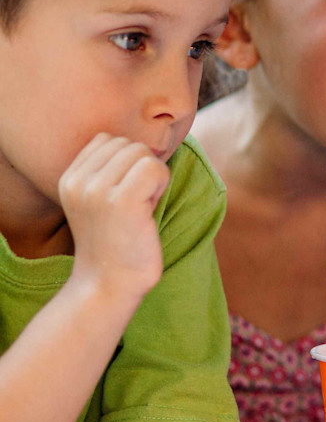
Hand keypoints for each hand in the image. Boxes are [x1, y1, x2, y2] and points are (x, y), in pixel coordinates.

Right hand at [59, 134, 169, 296]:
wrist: (108, 283)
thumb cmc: (116, 241)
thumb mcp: (98, 200)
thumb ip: (109, 170)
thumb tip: (146, 143)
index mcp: (69, 178)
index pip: (108, 139)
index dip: (127, 161)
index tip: (125, 192)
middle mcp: (78, 182)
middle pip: (128, 143)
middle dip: (141, 168)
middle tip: (137, 202)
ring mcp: (97, 190)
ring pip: (142, 153)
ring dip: (153, 177)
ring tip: (142, 206)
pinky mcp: (121, 201)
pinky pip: (154, 168)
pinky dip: (161, 184)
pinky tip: (150, 209)